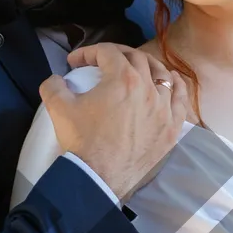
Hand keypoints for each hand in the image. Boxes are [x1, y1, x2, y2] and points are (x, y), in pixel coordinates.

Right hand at [42, 43, 190, 199]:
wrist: (98, 180)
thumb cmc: (81, 143)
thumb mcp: (58, 108)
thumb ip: (53, 85)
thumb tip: (56, 79)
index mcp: (123, 79)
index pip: (107, 52)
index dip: (88, 52)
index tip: (76, 62)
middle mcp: (148, 89)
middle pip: (136, 58)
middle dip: (116, 55)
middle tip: (102, 63)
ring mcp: (164, 109)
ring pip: (162, 75)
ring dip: (146, 66)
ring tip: (135, 68)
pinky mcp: (171, 128)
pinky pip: (180, 99)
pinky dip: (175, 86)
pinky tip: (170, 81)